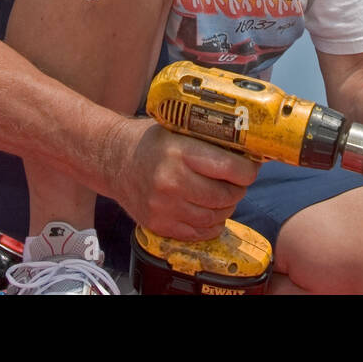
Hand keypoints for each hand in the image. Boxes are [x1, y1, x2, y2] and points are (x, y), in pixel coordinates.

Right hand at [108, 117, 258, 240]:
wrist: (112, 160)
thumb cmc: (150, 142)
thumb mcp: (177, 128)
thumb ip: (208, 139)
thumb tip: (249, 148)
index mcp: (179, 152)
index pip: (230, 168)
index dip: (247, 170)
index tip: (250, 167)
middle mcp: (171, 181)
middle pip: (225, 195)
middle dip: (238, 188)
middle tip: (237, 181)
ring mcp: (164, 207)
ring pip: (215, 216)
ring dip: (226, 207)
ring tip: (222, 195)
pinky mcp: (159, 225)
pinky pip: (199, 233)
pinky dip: (210, 224)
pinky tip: (209, 211)